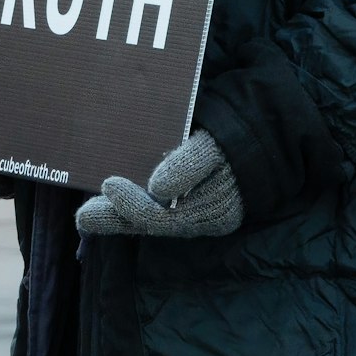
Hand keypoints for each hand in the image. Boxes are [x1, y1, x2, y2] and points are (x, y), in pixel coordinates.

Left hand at [76, 129, 242, 238]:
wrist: (272, 132)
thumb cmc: (242, 134)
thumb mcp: (217, 142)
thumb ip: (191, 163)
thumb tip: (157, 188)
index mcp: (213, 205)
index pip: (162, 215)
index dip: (131, 205)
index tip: (108, 184)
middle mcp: (208, 217)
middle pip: (155, 223)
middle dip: (117, 219)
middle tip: (82, 215)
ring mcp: (207, 214)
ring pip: (158, 221)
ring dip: (123, 217)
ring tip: (90, 213)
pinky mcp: (203, 207)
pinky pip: (166, 215)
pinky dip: (141, 210)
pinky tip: (120, 205)